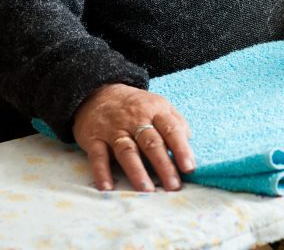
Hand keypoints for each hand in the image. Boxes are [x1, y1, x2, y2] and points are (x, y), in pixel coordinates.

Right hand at [73, 83, 194, 191]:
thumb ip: (175, 123)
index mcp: (155, 111)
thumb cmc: (136, 106)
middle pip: (151, 143)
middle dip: (163, 166)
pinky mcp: (94, 138)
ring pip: (127, 151)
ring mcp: (113, 129)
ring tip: (147, 190)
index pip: (171, 130)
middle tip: (173, 186)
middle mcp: (135, 119)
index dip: (181, 149)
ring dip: (137, 171)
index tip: (189, 168)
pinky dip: (102, 172)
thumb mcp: (159, 106)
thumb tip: (189, 142)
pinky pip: (98, 156)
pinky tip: (108, 188)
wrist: (98, 93)